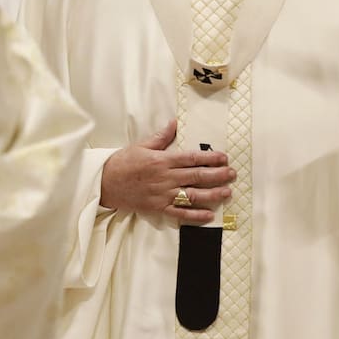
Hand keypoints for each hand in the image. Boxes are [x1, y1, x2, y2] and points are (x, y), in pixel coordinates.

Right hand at [100, 119, 235, 223]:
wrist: (105, 183)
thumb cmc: (124, 162)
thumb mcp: (142, 145)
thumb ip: (161, 136)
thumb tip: (175, 122)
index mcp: (162, 160)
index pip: (191, 158)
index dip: (209, 158)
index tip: (224, 158)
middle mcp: (165, 178)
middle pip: (196, 176)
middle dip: (217, 175)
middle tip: (232, 174)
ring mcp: (162, 195)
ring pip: (192, 195)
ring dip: (212, 195)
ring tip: (227, 192)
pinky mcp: (158, 208)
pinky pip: (179, 213)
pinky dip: (195, 216)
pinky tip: (209, 215)